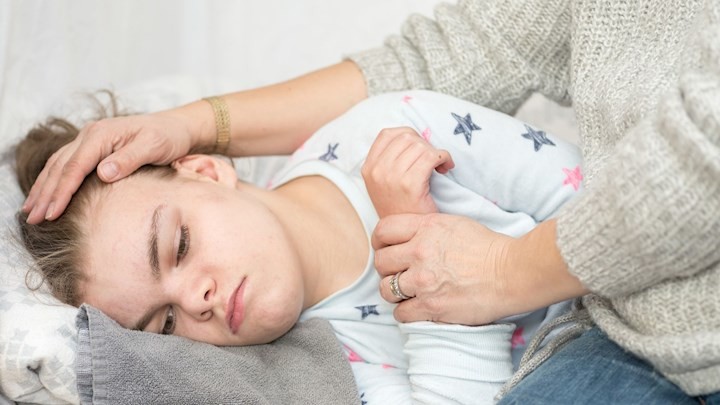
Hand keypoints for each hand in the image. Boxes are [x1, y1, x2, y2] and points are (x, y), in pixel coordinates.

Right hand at [23, 109, 201, 223]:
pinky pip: (66, 164)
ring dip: (42, 188)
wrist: (175, 126)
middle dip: (45, 193)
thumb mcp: (154, 147)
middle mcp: (90, 134)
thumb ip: (128, 159)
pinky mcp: (93, 147)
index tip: (51, 213)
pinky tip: (45, 194)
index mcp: (102, 134)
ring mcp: (89, 139)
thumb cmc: (167, 137)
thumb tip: (103, 173)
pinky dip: (53, 180)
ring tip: (29, 211)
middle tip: (32, 218)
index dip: (61, 191)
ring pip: (57, 165)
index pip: (75, 166)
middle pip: (60, 166)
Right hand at [361, 127, 453, 217]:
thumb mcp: (385, 184)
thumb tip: (415, 138)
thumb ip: (391, 160)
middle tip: (432, 159)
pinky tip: (445, 168)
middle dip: (424, 144)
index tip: (419, 148)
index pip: (387, 134)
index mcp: (368, 168)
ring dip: (435, 152)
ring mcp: (391, 177)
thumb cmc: (401, 209)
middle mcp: (377, 170)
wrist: (407, 237)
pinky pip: (431, 156)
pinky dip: (443, 158)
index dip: (408, 136)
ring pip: (420, 146)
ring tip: (439, 166)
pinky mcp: (409, 184)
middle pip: (406, 137)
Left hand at [373, 214, 586, 324]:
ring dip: (394, 293)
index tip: (385, 250)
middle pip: (380, 262)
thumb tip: (409, 237)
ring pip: (386, 289)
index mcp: (425, 227)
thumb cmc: (489, 248)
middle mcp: (420, 252)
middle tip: (398, 274)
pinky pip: (401, 313)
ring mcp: (424, 280)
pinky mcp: (432, 306)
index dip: (380, 242)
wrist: (512, 272)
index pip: (383, 231)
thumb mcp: (454, 224)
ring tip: (407, 293)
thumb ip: (427, 229)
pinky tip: (417, 309)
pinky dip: (406, 313)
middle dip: (387, 269)